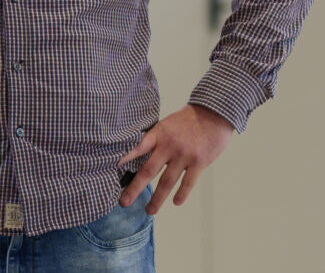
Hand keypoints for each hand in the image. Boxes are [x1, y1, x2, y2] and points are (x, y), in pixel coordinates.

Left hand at [118, 104, 233, 214]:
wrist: (214, 113)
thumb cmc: (188, 119)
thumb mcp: (167, 124)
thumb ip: (156, 139)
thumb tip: (138, 154)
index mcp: (159, 134)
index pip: (137, 148)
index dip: (123, 158)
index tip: (110, 170)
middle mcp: (169, 145)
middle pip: (148, 170)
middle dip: (135, 188)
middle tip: (124, 202)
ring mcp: (184, 155)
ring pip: (167, 182)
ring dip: (157, 198)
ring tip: (149, 210)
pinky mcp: (199, 162)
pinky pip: (188, 182)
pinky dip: (182, 194)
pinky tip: (176, 202)